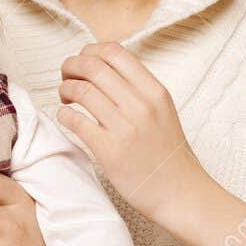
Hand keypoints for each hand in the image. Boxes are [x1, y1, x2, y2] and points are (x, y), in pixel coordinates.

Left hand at [56, 43, 208, 221]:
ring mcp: (126, 128)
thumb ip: (138, 89)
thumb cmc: (167, 154)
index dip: (90, 51)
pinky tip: (66, 116)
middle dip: (71, 67)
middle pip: (93, 67)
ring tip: (66, 98)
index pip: (114, 52)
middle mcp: (141, 105)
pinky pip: (75, 121)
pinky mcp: (110, 151)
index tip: (82, 61)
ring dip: (65, 89)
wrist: (181, 193)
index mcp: (155, 91)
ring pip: (81, 90)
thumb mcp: (162, 111)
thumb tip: (103, 68)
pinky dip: (64, 114)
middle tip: (66, 76)